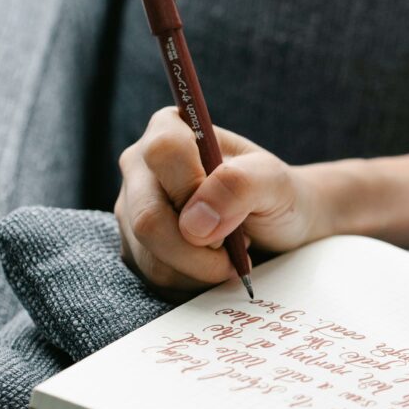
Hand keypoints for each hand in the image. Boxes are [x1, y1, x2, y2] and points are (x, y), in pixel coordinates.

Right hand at [114, 107, 325, 296]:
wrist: (276, 223)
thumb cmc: (274, 193)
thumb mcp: (273, 180)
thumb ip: (240, 185)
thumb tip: (195, 222)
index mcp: (170, 129)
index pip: (163, 152)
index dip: (193, 189)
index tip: (225, 211)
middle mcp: (141, 165)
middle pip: (148, 216)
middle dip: (198, 248)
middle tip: (234, 249)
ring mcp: (133, 207)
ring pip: (149, 253)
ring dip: (199, 267)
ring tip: (227, 251)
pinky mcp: (135, 245)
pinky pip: (154, 274)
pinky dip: (191, 279)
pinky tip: (212, 264)